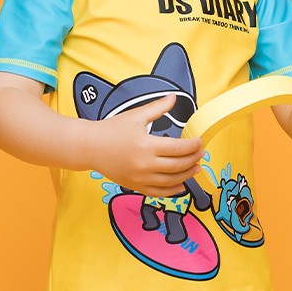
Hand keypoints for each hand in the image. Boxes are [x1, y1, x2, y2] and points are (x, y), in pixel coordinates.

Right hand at [87, 94, 204, 196]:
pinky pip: (158, 193)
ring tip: (196, 168)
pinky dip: (172, 191)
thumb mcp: (136, 115)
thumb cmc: (111, 129)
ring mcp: (140, 178)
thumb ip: (158, 107)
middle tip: (201, 154)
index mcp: (147, 145)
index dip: (193, 146)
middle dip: (193, 160)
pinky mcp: (135, 186)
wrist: (90, 146)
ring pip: (171, 181)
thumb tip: (174, 97)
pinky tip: (182, 185)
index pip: (178, 148)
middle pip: (178, 165)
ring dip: (187, 175)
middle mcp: (144, 164)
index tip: (200, 142)